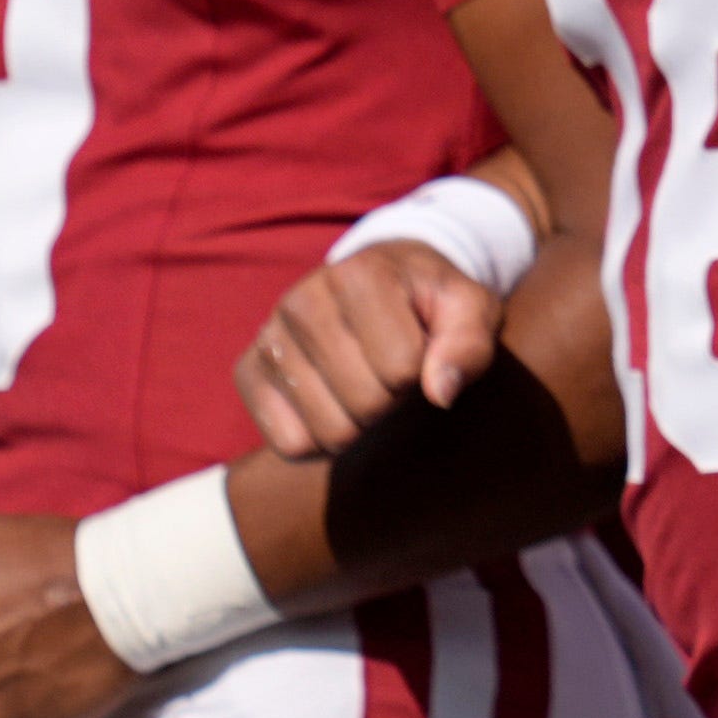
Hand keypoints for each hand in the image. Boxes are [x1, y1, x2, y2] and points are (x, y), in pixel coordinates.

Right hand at [235, 243, 501, 461]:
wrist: (382, 284)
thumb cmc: (432, 303)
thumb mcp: (470, 309)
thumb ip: (469, 344)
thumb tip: (441, 394)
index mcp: (360, 274)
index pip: (403, 369)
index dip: (425, 374)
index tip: (422, 350)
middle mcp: (303, 300)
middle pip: (366, 404)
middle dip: (395, 401)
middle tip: (395, 374)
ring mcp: (268, 335)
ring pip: (329, 430)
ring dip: (361, 424)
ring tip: (367, 385)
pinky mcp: (247, 371)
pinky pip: (290, 443)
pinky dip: (321, 441)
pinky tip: (335, 404)